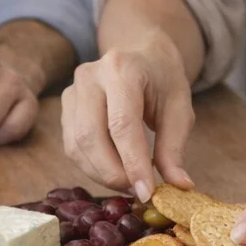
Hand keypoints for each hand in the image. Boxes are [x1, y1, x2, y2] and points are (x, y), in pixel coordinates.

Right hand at [61, 34, 194, 200]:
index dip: (132, 163)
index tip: (146, 193)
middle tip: (137, 190)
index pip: (122, 124)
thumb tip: (177, 186)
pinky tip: (113, 169)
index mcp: (122, 69)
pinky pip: (71, 146)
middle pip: (90, 136)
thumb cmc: (163, 79)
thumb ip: (174, 147)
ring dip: (101, 173)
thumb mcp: (180, 109)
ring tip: (129, 181)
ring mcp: (72, 90)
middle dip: (113, 173)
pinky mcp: (65, 106)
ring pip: (76, 145)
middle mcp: (90, 76)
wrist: (141, 53)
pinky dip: (91, 166)